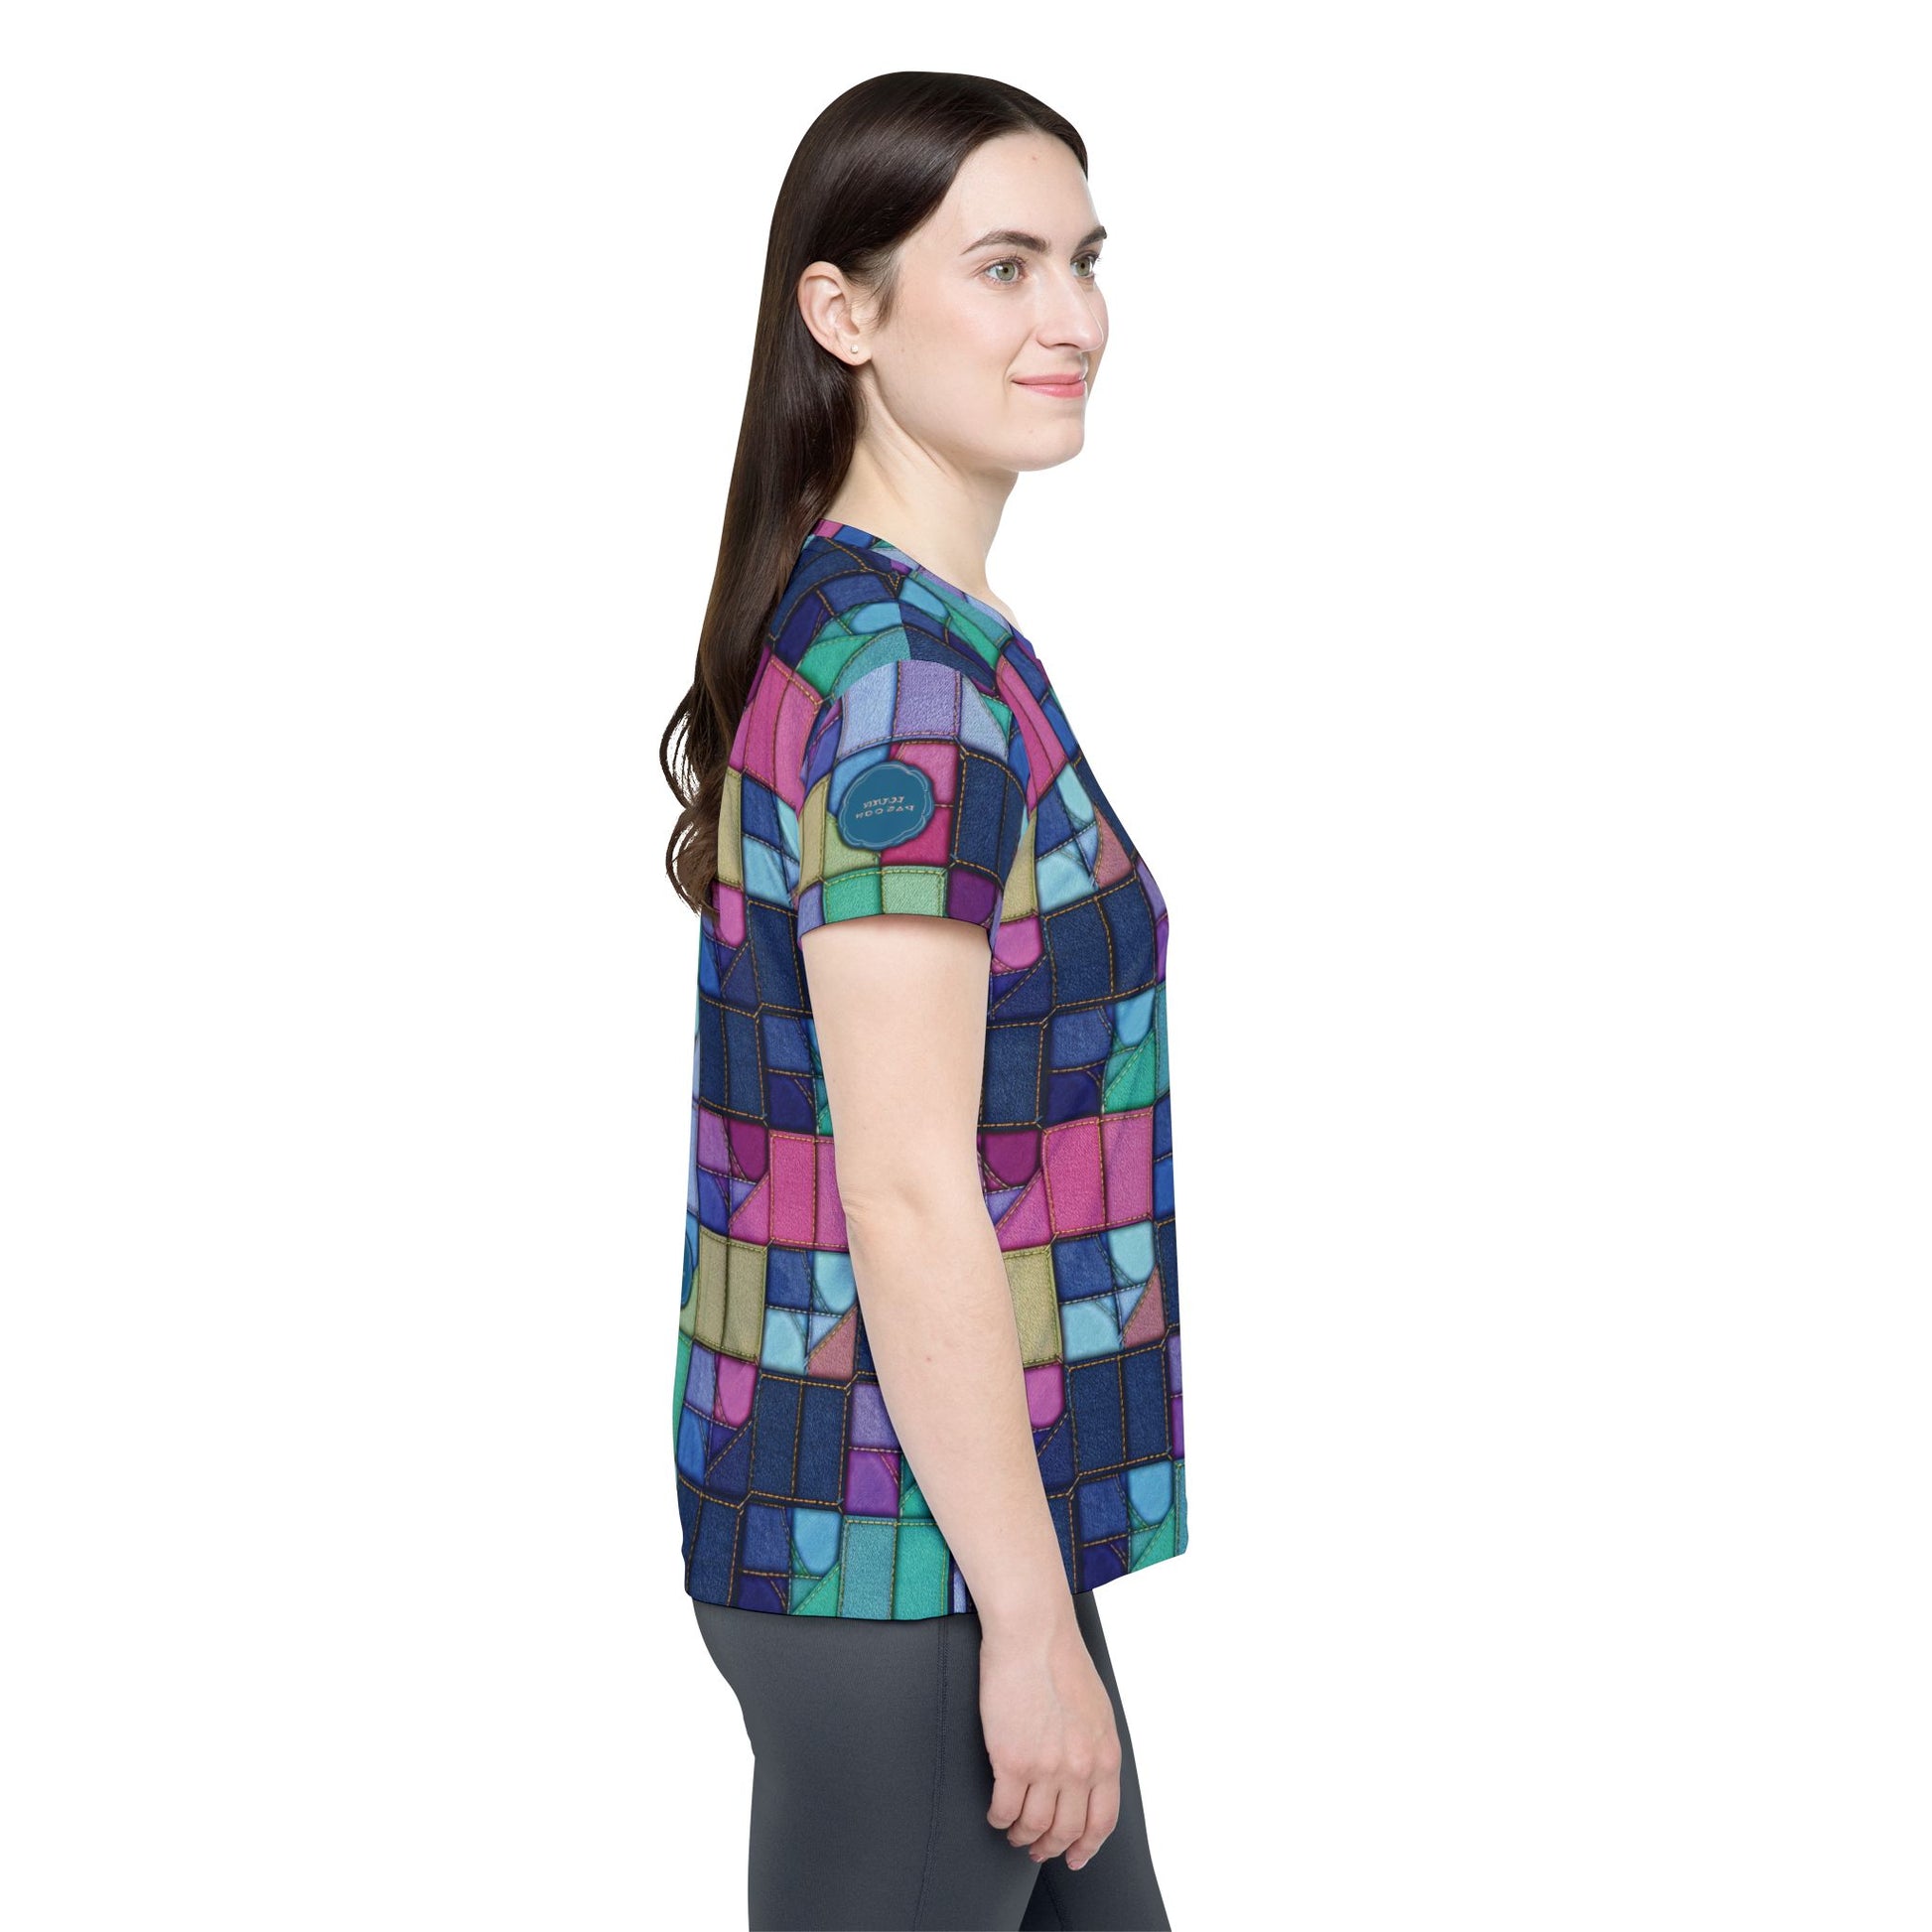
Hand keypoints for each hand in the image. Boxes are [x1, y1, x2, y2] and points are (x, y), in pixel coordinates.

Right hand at [978, 1607, 1122, 1871]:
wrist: (1033, 1633)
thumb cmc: (1060, 1661)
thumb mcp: (1096, 1711)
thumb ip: (1094, 1748)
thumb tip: (1085, 1778)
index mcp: (1105, 1756)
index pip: (1102, 1821)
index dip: (1087, 1846)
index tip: (1075, 1857)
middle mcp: (1080, 1769)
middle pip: (1067, 1831)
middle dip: (1051, 1847)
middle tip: (1037, 1848)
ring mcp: (1046, 1768)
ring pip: (1034, 1827)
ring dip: (1022, 1836)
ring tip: (1014, 1831)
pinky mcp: (1012, 1760)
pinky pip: (1004, 1809)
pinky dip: (999, 1818)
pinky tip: (996, 1812)